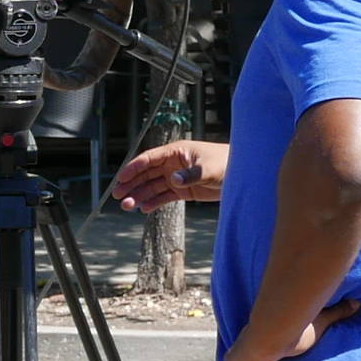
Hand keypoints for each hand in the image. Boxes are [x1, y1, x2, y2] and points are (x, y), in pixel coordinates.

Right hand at [107, 138, 227, 212]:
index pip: (149, 159)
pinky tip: (143, 209)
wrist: (243, 174)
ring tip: (127, 206)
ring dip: (139, 195)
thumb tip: (173, 179)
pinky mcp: (183, 191)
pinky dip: (153, 202)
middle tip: (117, 196)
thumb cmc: (226, 163)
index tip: (121, 179)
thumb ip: (191, 174)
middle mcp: (172, 164)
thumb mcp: (209, 168)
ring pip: (152, 186)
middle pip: (146, 174)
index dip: (133, 168)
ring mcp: (176, 178)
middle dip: (131, 184)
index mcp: (175, 152)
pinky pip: (164, 196)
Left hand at [220, 300, 360, 360]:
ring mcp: (240, 353)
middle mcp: (250, 341)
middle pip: (243, 351)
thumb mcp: (321, 321)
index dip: (261, 348)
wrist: (276, 330)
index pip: (259, 339)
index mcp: (265, 332)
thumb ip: (337, 313)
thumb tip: (358, 304)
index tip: (268, 357)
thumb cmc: (296, 327)